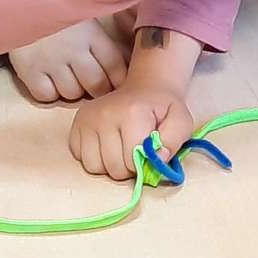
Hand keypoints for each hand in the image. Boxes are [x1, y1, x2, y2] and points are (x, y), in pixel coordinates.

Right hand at [8, 22, 127, 103]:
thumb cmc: (55, 6)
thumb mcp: (83, 11)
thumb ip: (101, 33)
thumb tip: (127, 54)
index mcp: (92, 33)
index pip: (116, 66)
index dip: (119, 80)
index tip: (118, 83)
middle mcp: (74, 49)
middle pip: (96, 84)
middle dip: (99, 91)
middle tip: (94, 87)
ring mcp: (51, 61)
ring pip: (72, 93)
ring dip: (74, 91)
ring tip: (69, 78)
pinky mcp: (29, 70)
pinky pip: (47, 96)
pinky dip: (50, 93)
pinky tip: (49, 80)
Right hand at [69, 85, 194, 178]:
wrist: (145, 89)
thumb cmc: (162, 109)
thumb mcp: (181, 121)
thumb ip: (174, 140)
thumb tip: (158, 159)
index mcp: (132, 113)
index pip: (132, 160)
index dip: (144, 163)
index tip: (150, 151)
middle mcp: (104, 115)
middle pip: (113, 168)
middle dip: (128, 167)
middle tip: (136, 151)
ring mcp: (87, 120)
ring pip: (94, 167)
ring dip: (110, 165)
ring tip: (121, 149)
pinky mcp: (76, 125)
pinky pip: (81, 159)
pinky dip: (95, 158)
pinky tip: (107, 145)